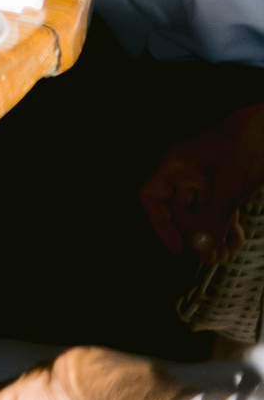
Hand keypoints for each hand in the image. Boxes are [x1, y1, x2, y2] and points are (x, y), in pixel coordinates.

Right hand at [143, 105, 263, 261]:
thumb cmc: (248, 143)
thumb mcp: (229, 188)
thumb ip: (211, 219)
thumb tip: (198, 248)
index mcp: (177, 166)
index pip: (152, 198)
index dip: (161, 225)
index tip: (178, 247)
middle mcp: (188, 171)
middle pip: (178, 209)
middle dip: (193, 235)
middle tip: (209, 256)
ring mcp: (208, 176)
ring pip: (201, 210)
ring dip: (211, 233)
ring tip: (224, 254)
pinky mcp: (227, 180)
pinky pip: (219, 206)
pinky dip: (226, 223)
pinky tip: (235, 239)